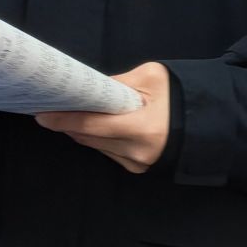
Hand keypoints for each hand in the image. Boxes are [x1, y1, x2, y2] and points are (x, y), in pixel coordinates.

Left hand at [36, 63, 169, 172]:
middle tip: (47, 106)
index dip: (63, 120)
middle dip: (67, 123)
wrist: (204, 122)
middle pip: (89, 138)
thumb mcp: (151, 78)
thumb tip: (88, 86)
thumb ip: (117, 83)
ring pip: (96, 146)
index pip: (91, 126)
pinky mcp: (137, 168)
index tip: (41, 114)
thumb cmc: (178, 96)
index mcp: (142, 128)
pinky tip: (86, 125)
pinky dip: (95, 138)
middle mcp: (137, 152)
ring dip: (78, 131)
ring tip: (62, 112)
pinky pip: (107, 151)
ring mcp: (137, 164)